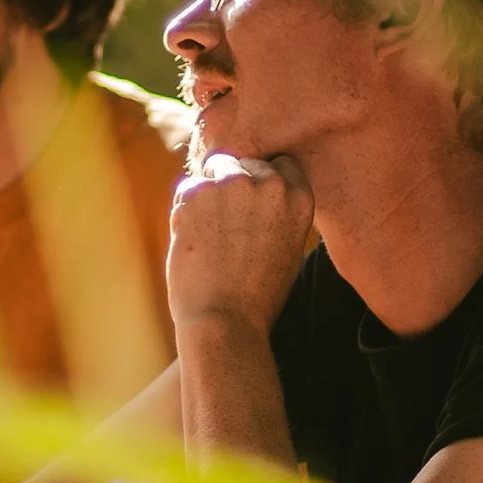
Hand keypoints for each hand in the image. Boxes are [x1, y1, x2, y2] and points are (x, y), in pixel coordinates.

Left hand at [167, 150, 313, 334]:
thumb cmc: (257, 295)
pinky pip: (187, 189)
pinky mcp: (196, 192)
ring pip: (213, 171)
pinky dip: (185, 211)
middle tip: (224, 225)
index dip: (262, 179)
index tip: (253, 202)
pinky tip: (193, 242)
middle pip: (244, 163)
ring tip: (209, 238)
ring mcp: (231, 184)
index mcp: (298, 198)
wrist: (225, 320)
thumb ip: (277, 212)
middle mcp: (269, 183)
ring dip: (208, 194)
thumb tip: (255, 188)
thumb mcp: (287, 248)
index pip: (280, 164)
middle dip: (232, 183)